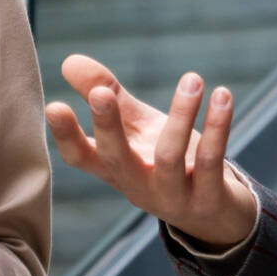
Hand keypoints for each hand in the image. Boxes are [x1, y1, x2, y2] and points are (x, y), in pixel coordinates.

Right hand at [45, 55, 256, 249]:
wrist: (218, 215)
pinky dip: (217, 127)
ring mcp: (173, 197)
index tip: (54, 106)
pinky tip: (222, 96)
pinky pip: (211, 160)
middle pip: (117, 160)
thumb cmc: (170, 163)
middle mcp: (139, 186)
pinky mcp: (209, 199)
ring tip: (192, 79)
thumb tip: (69, 61)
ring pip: (169, 157)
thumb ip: (109, 96)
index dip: (66, 136)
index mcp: (116, 170)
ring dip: (180, 115)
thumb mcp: (138, 129)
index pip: (81, 158)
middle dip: (108, 126)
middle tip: (101, 93)